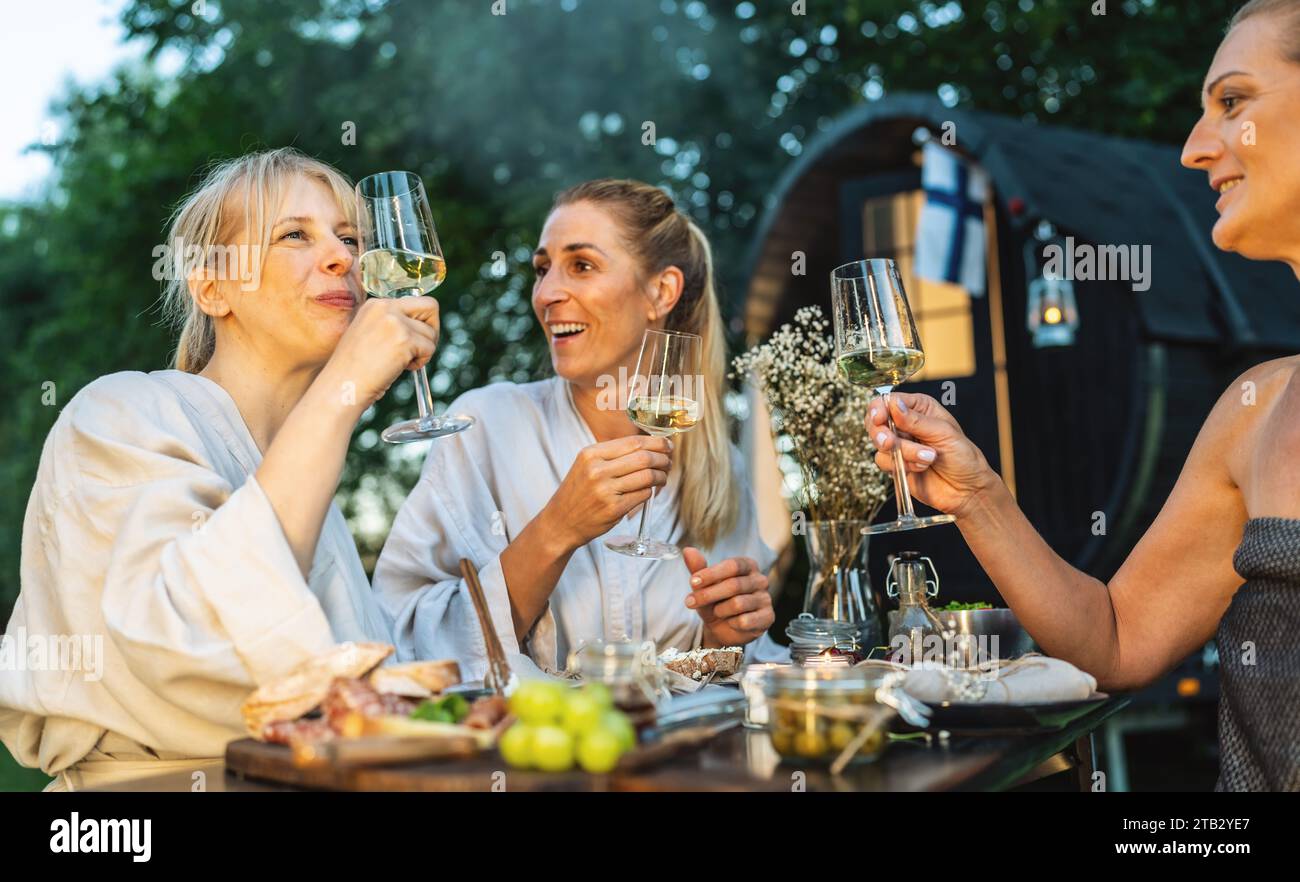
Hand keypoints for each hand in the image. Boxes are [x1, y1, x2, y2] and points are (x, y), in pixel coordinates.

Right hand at [316, 296, 440, 412]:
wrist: (342, 386)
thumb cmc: (354, 369)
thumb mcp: (368, 334)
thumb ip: (390, 325)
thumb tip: (420, 327)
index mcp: (374, 305)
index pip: (413, 303)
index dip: (417, 324)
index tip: (410, 341)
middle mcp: (385, 307)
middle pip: (430, 306)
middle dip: (432, 328)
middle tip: (421, 348)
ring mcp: (395, 322)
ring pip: (431, 332)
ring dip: (423, 351)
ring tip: (402, 362)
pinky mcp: (404, 339)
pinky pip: (430, 348)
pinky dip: (421, 362)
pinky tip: (402, 368)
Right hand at [539, 435, 673, 552]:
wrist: (560, 522)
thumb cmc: (578, 492)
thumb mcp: (587, 465)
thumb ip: (613, 455)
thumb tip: (649, 446)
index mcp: (591, 454)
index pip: (633, 442)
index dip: (656, 443)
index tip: (667, 446)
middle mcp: (597, 470)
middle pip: (644, 457)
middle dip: (663, 458)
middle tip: (668, 462)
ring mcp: (605, 490)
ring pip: (647, 476)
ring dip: (661, 476)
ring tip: (663, 477)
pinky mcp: (614, 509)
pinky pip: (643, 495)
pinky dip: (650, 492)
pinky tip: (650, 491)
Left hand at [681, 549, 773, 646]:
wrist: (723, 630)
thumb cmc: (715, 602)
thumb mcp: (703, 586)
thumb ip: (698, 568)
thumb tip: (687, 550)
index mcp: (748, 565)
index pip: (732, 565)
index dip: (711, 573)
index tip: (692, 582)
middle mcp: (760, 580)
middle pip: (734, 585)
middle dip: (708, 595)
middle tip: (690, 602)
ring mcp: (766, 599)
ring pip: (738, 604)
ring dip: (720, 610)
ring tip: (717, 612)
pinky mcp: (768, 618)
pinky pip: (745, 621)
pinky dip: (731, 623)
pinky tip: (731, 622)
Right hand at [866, 392, 999, 518]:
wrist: (966, 489)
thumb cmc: (963, 457)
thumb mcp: (943, 433)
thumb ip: (915, 420)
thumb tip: (893, 405)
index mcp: (919, 408)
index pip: (889, 401)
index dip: (880, 409)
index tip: (879, 419)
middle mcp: (906, 424)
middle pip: (876, 421)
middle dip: (883, 434)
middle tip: (891, 443)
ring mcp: (900, 444)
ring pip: (880, 444)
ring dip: (904, 453)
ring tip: (927, 458)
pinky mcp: (896, 463)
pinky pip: (883, 461)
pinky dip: (902, 465)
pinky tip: (921, 467)